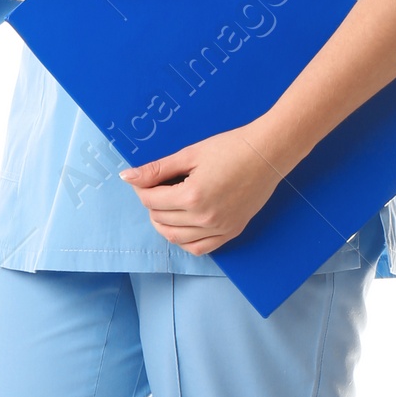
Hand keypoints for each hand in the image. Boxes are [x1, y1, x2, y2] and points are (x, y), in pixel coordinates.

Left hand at [119, 122, 283, 255]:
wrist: (268, 153)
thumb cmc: (231, 148)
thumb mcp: (190, 154)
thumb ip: (157, 169)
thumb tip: (127, 177)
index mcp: (192, 196)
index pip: (151, 201)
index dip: (142, 189)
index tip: (145, 180)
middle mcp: (204, 218)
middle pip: (160, 219)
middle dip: (152, 204)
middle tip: (158, 188)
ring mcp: (219, 228)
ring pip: (176, 237)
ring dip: (164, 223)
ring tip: (167, 206)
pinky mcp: (231, 232)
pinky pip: (199, 248)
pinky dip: (185, 240)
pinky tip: (183, 225)